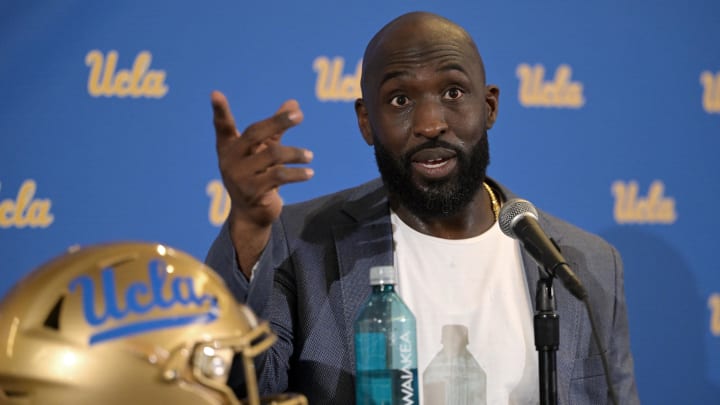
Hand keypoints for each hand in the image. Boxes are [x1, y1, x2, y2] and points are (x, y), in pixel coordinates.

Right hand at [211, 90, 313, 273]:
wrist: (252, 215)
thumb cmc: (257, 176)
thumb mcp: (264, 151)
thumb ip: (276, 128)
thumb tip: (293, 102)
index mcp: (229, 147)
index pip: (223, 126)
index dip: (219, 110)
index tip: (215, 93)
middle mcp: (230, 160)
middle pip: (255, 134)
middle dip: (278, 122)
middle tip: (299, 116)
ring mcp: (239, 177)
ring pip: (273, 155)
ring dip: (295, 154)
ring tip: (310, 156)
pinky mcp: (252, 192)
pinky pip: (279, 176)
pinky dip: (297, 173)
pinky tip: (309, 173)